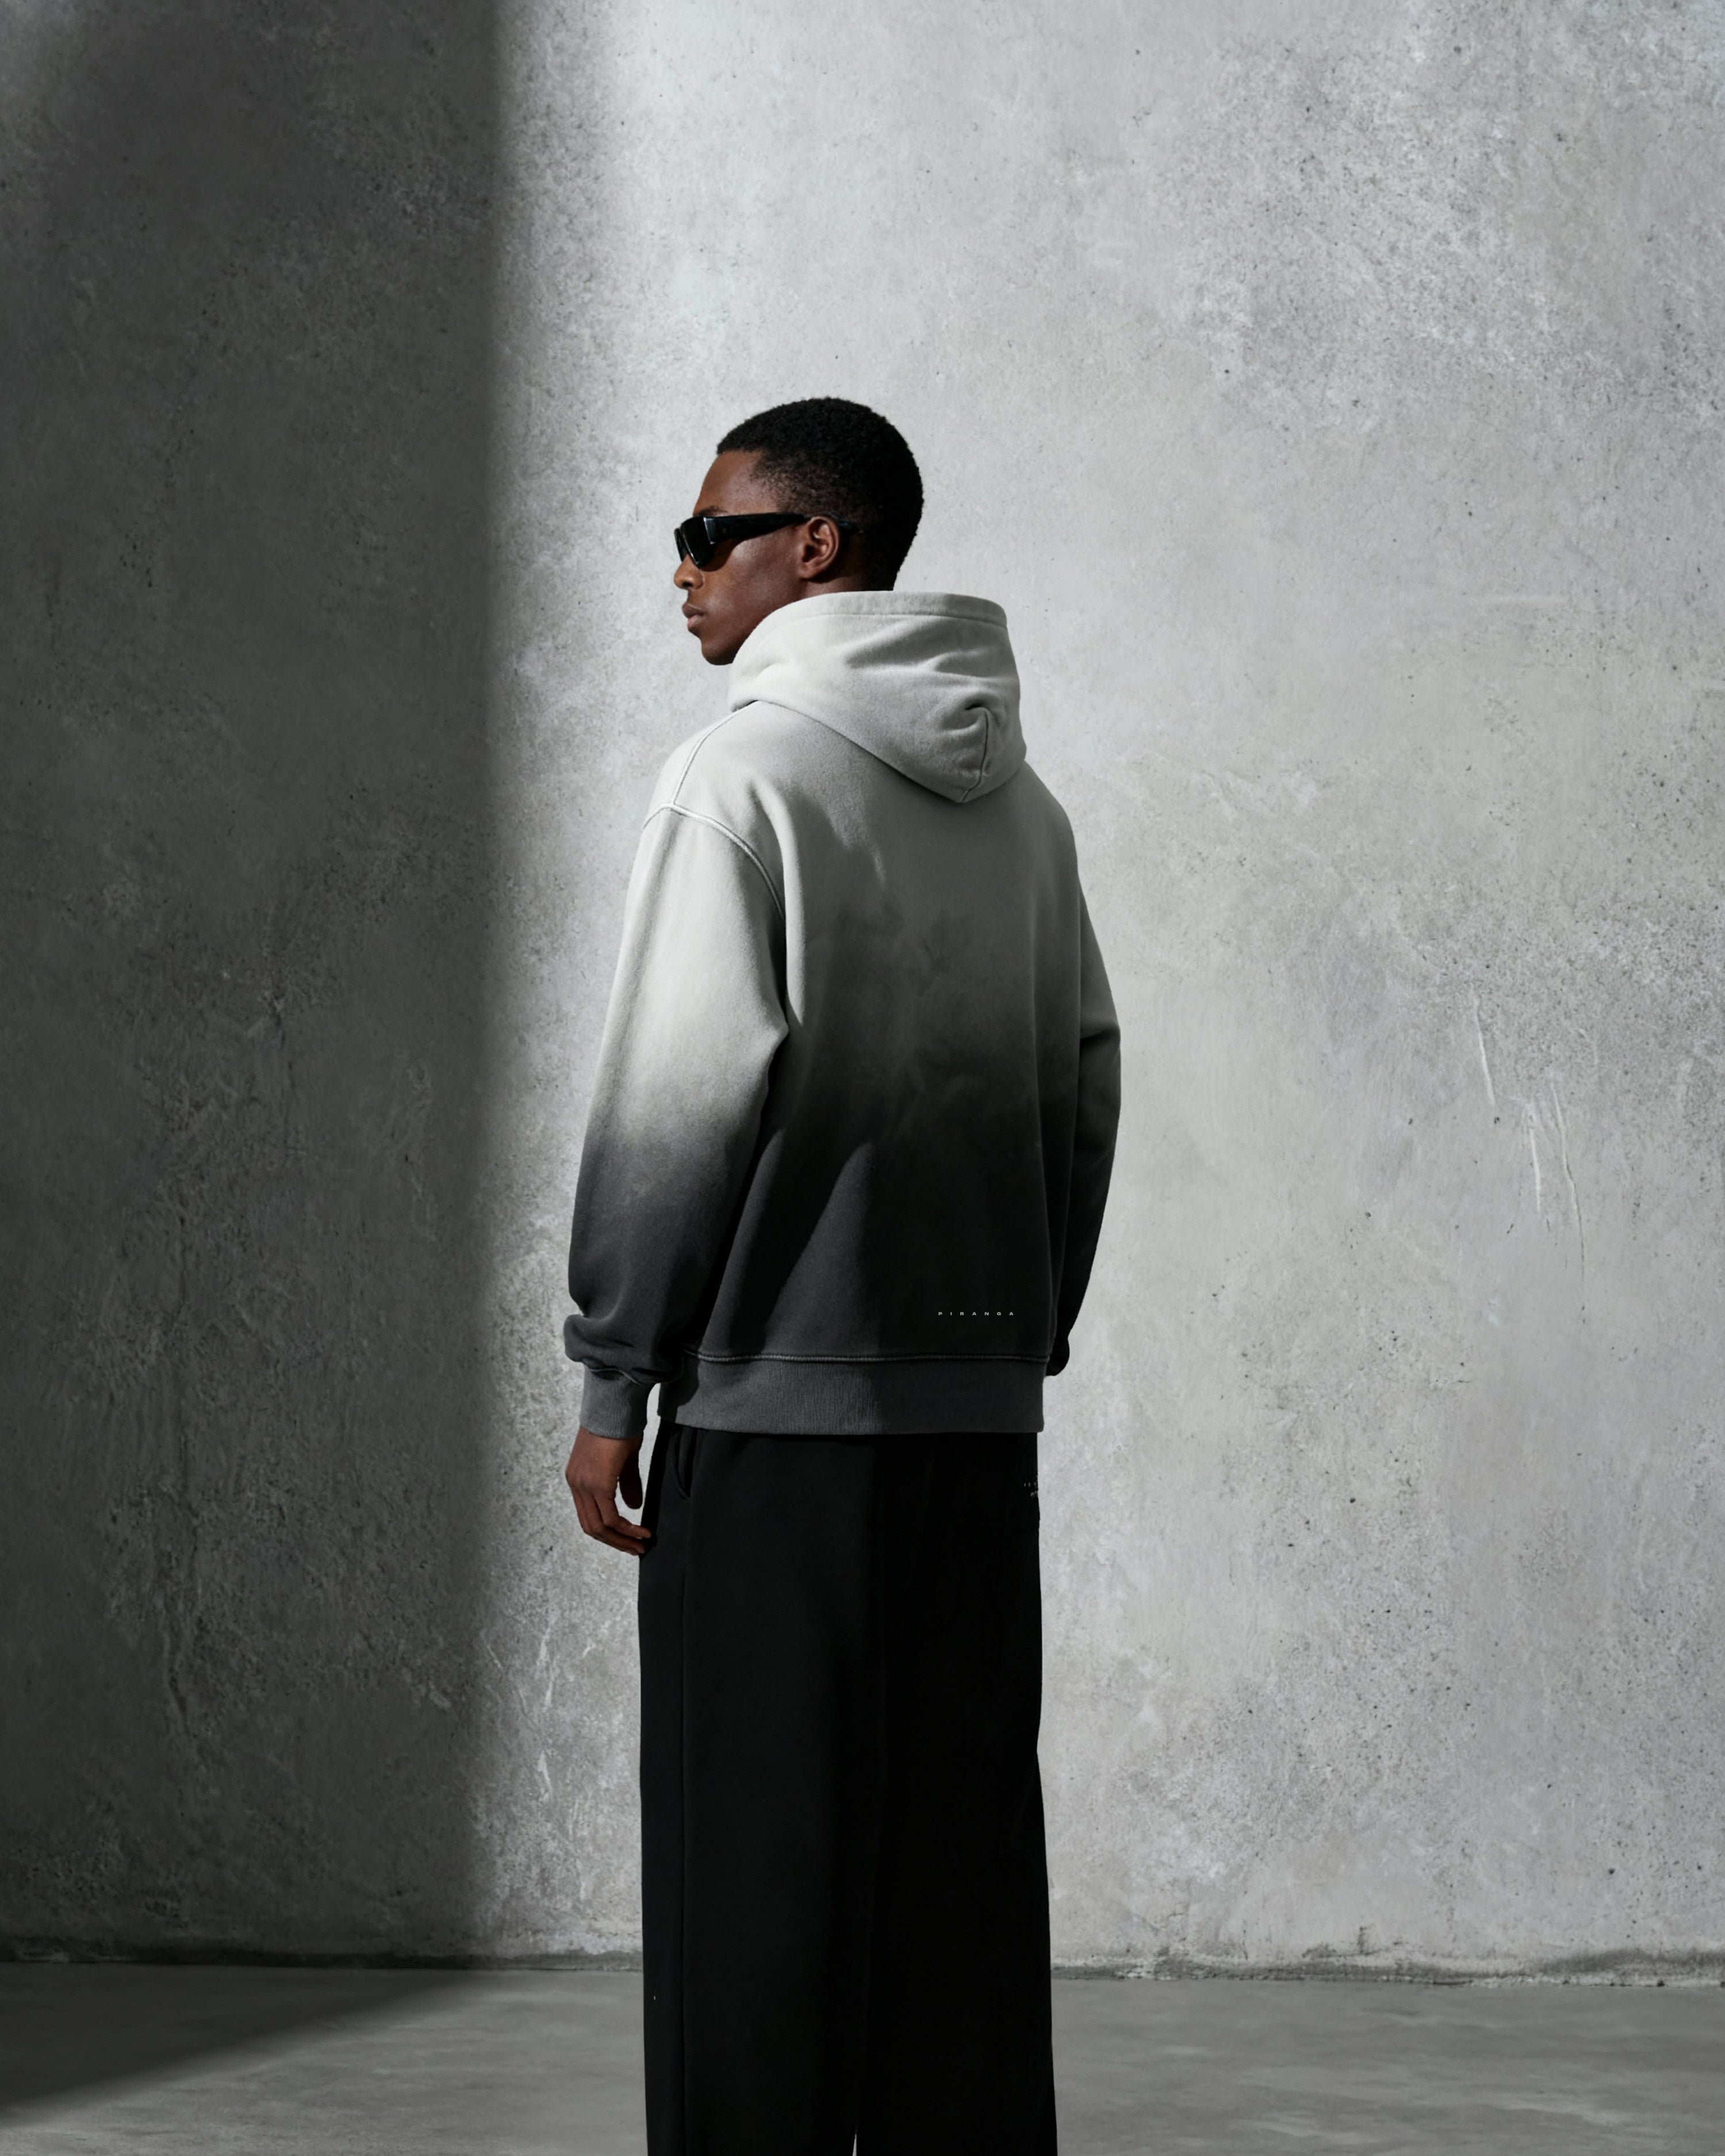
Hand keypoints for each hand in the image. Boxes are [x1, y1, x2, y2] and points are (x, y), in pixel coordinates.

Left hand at [565, 1426, 650, 1556]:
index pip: (588, 1515)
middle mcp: (576, 1484)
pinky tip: (642, 1531)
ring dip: (622, 1539)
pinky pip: (611, 1517)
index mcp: (577, 1478)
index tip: (628, 1538)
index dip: (608, 1531)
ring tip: (642, 1544)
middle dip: (615, 1541)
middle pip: (591, 1526)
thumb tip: (633, 1507)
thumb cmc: (620, 1426)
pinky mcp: (598, 1483)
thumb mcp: (623, 1459)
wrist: (615, 1406)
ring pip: (600, 1527)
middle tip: (636, 1548)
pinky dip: (627, 1529)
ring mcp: (584, 1484)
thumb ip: (626, 1484)